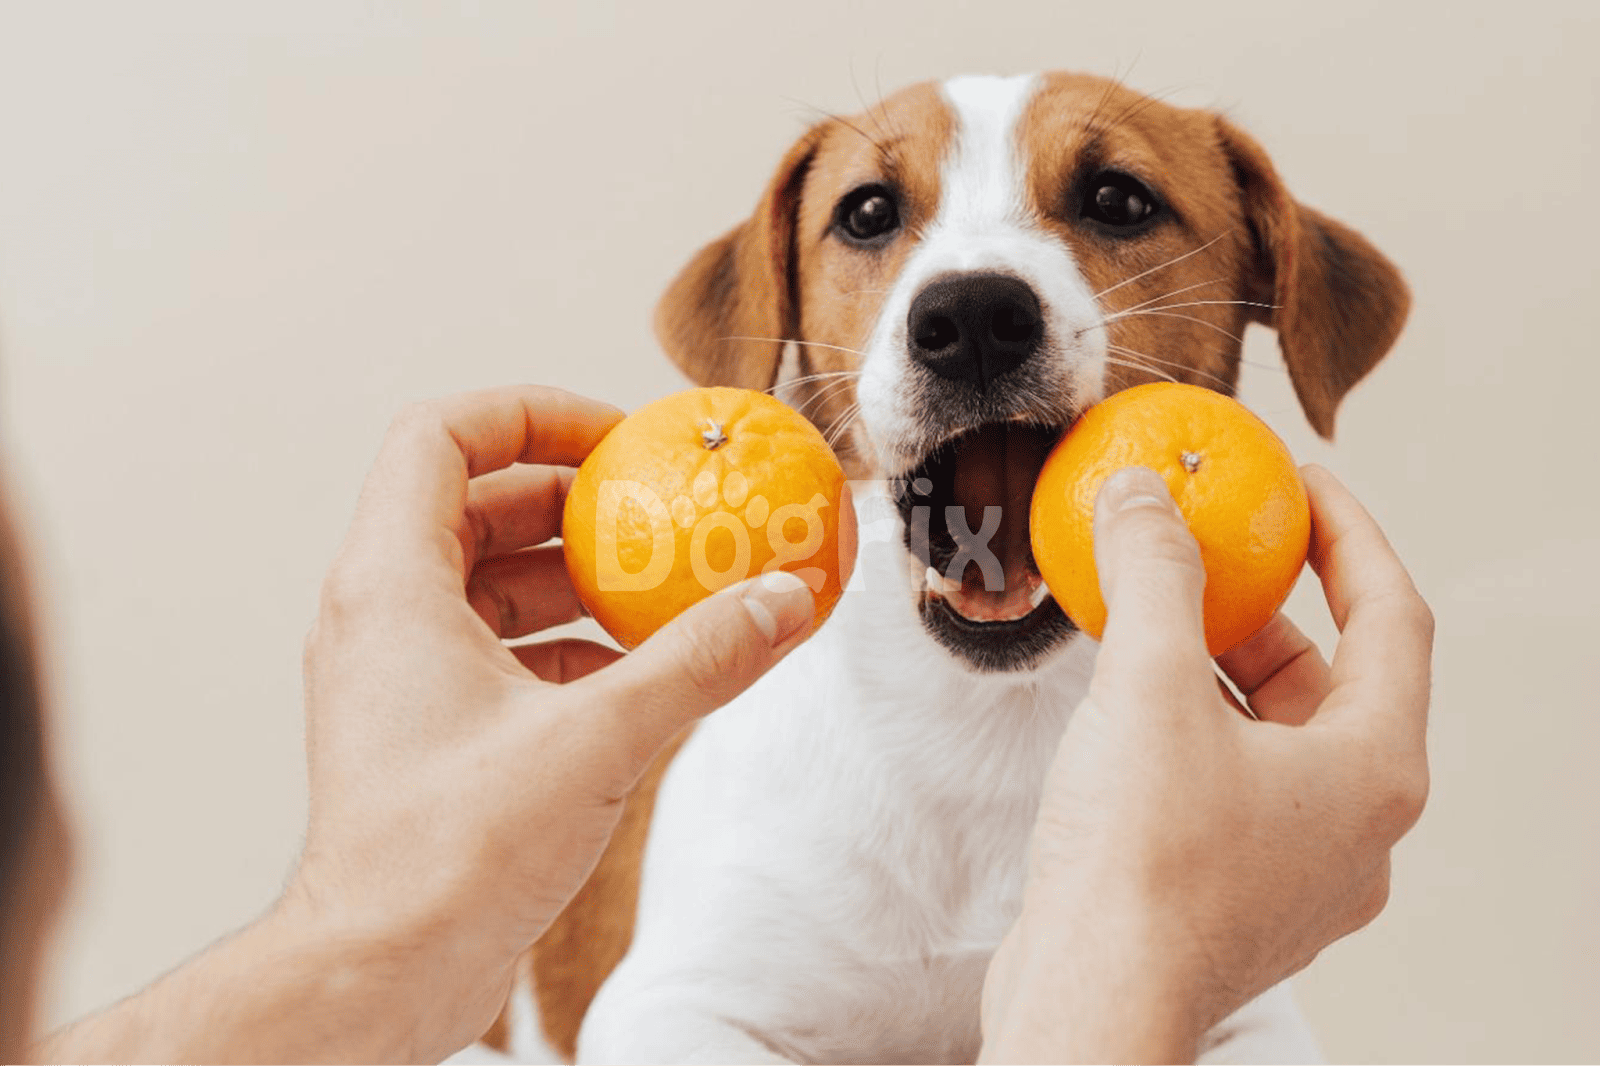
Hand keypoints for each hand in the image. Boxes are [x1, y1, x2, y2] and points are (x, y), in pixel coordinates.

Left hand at [287, 385, 852, 1059]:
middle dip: (576, 499)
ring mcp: (402, 673)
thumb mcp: (597, 740)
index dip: (531, 413)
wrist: (382, 972)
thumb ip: (698, 662)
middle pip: (477, 503)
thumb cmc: (446, 858)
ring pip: (492, 580)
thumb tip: (780, 604)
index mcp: (392, 585)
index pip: (440, 435)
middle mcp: (383, 615)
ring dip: (580, 576)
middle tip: (658, 508)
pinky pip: (502, 650)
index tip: (616, 438)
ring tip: (665, 590)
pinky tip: (641, 674)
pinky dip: (571, 643)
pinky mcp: (431, 728)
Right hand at [981, 464, 1431, 1063]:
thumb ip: (1155, 575)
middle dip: (1267, 605)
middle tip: (1210, 552)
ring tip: (1153, 620)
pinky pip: (1231, 783)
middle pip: (1332, 678)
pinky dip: (1191, 728)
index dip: (1348, 534)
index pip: (1393, 616)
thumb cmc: (1140, 864)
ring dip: (1220, 668)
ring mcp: (1297, 868)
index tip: (1300, 483)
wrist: (1091, 999)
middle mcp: (1354, 826)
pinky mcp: (1235, 895)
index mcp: (1373, 770)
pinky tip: (1124, 707)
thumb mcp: (1149, 687)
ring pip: (1276, 736)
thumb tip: (1143, 497)